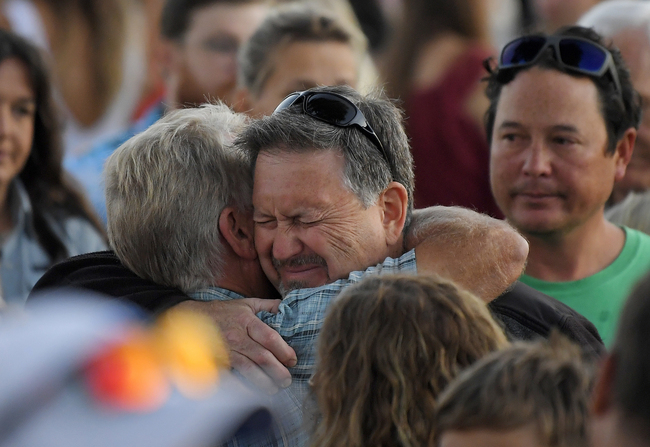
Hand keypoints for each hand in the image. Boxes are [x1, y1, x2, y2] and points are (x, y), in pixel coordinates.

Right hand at [175, 298, 296, 393]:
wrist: (191, 319)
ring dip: (265, 382)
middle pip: (262, 357)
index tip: (292, 359)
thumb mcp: (246, 303)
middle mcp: (236, 336)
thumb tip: (287, 308)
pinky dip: (244, 388)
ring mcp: (226, 350)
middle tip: (287, 379)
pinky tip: (254, 393)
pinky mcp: (216, 362)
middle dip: (279, 371)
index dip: (284, 350)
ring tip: (275, 389)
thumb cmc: (223, 312)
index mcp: (246, 320)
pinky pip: (231, 378)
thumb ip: (268, 306)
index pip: (270, 337)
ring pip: (249, 370)